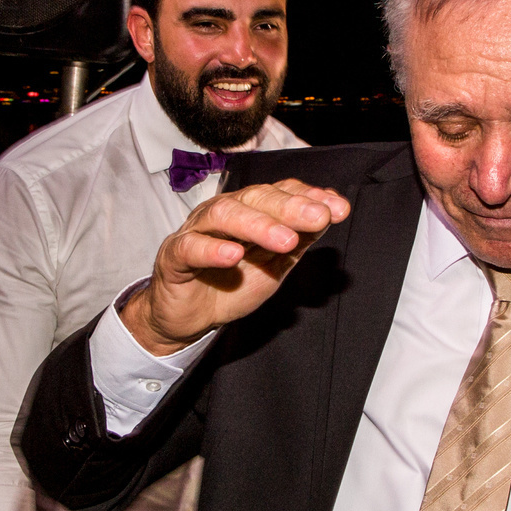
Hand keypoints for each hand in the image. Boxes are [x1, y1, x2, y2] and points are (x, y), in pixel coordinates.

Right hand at [122, 179, 352, 354]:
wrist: (190, 318)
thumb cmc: (231, 285)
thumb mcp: (275, 265)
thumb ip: (300, 240)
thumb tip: (331, 212)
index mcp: (249, 210)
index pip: (280, 192)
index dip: (308, 196)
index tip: (337, 208)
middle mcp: (223, 212)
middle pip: (255, 197)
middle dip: (290, 206)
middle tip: (319, 217)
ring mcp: (196, 231)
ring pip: (224, 215)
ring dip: (258, 225)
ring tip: (286, 239)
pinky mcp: (173, 257)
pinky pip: (190, 248)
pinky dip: (212, 250)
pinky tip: (233, 255)